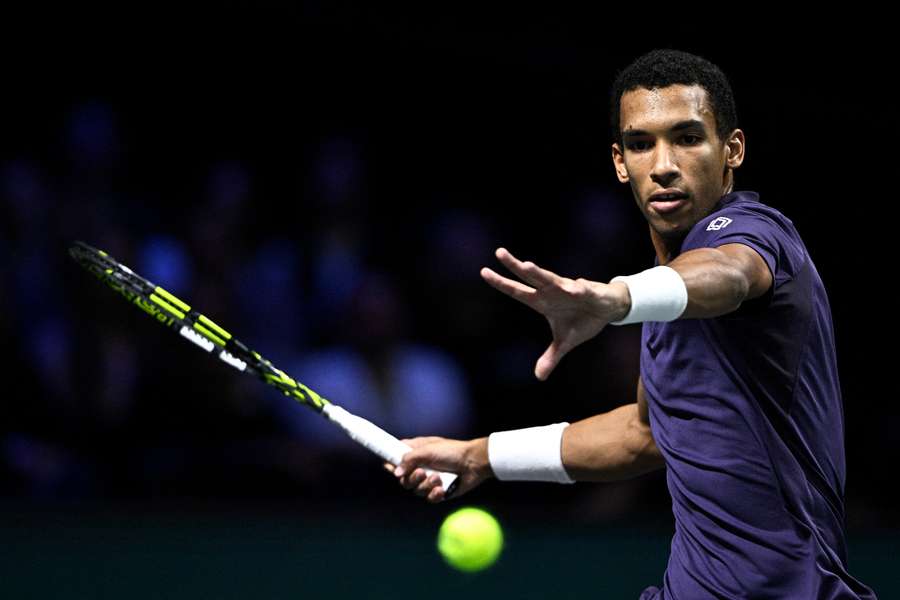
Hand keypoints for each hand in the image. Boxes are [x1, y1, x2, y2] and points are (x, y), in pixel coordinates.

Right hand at [384, 437, 491, 502]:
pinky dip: (434, 494)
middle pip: (403, 479)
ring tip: (438, 478)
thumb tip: (395, 472)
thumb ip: (409, 460)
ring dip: (426, 485)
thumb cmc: (452, 451)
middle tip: (422, 473)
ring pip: (415, 490)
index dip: (390, 463)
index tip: (389, 466)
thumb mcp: (428, 450)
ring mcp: (428, 480)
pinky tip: (441, 489)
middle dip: (411, 478)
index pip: (395, 458)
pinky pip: (428, 498)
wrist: (473, 463)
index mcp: (415, 453)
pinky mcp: (438, 492)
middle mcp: (419, 466)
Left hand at [481, 247, 629, 380]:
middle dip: (515, 266)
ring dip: (540, 273)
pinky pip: (582, 289)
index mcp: (543, 302)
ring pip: (551, 279)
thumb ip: (550, 357)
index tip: (483, 272)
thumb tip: (539, 377)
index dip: (501, 283)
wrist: (608, 310)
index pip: (518, 291)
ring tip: (527, 266)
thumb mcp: (564, 342)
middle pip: (530, 277)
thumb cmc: (582, 320)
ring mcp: (569, 289)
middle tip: (499, 253)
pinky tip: (576, 287)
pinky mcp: (588, 291)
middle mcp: (552, 291)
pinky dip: (579, 288)